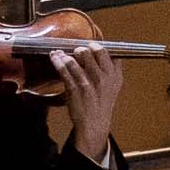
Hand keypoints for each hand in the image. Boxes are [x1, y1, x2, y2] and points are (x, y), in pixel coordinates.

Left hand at [55, 39, 122, 158]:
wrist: (94, 123)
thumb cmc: (102, 103)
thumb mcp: (115, 85)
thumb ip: (115, 69)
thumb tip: (111, 53)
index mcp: (114, 75)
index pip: (106, 52)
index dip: (96, 46)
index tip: (90, 45)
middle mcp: (102, 77)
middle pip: (90, 52)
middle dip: (80, 49)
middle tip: (76, 51)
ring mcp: (88, 83)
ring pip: (74, 60)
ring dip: (64, 54)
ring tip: (59, 53)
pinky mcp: (75, 89)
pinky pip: (64, 70)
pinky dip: (57, 61)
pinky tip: (54, 57)